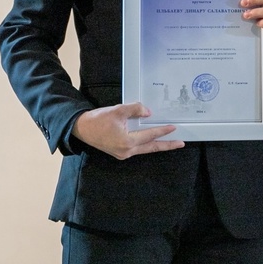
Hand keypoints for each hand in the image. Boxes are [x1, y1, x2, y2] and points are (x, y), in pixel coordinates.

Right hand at [70, 103, 184, 159]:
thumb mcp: (118, 110)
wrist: (81, 128)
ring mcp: (123, 154)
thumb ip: (135, 110)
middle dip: (167, 145)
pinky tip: (152, 140)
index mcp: (127, 142)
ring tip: (170, 143)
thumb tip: (148, 112)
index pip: (149, 135)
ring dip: (157, 145)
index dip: (162, 131)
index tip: (174, 128)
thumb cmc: (98, 119)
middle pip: (151, 148)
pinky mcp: (119, 152)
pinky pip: (137, 149)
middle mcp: (127, 151)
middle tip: (181, 143)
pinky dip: (147, 145)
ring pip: (145, 149)